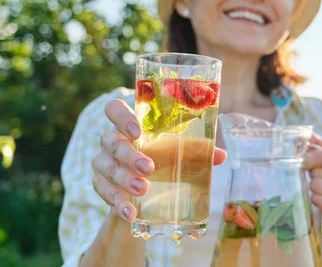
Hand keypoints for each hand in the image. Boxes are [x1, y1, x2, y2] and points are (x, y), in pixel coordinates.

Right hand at [91, 99, 226, 221]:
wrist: (144, 191)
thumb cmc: (162, 159)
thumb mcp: (177, 154)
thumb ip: (196, 152)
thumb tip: (221, 156)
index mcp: (129, 124)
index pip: (113, 109)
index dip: (121, 118)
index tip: (137, 132)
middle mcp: (111, 139)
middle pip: (111, 141)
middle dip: (129, 155)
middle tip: (149, 168)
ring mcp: (102, 162)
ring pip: (105, 166)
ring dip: (123, 179)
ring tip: (142, 190)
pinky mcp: (100, 184)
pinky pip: (102, 191)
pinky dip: (117, 202)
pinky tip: (130, 212)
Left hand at [304, 134, 321, 223]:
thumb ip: (317, 144)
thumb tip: (304, 135)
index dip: (309, 159)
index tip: (304, 162)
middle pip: (318, 172)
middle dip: (313, 175)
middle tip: (318, 177)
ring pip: (317, 186)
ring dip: (314, 187)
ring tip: (321, 187)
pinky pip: (318, 200)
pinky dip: (315, 199)